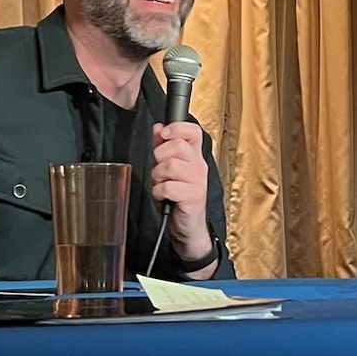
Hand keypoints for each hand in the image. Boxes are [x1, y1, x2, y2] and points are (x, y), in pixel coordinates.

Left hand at [151, 122, 213, 262]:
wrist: (188, 227)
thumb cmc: (178, 197)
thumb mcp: (169, 169)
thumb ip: (163, 147)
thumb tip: (158, 128)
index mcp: (194, 157)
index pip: (194, 131)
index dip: (177, 127)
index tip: (163, 134)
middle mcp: (198, 167)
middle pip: (179, 146)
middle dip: (160, 155)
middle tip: (159, 168)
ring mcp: (197, 182)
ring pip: (171, 166)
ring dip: (158, 176)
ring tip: (160, 184)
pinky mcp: (192, 198)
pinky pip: (168, 187)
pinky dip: (159, 192)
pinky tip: (162, 196)